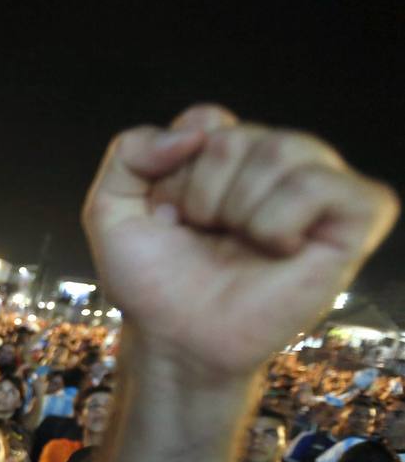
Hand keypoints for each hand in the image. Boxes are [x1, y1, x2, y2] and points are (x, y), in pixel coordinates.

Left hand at [83, 104, 397, 377]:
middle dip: (203, 195)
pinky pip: (326, 186)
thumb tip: (196, 131)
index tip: (170, 217)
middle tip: (205, 236)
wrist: (176, 340)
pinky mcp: (351, 224)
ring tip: (238, 244)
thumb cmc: (153, 282)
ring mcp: (316, 192)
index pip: (205, 121)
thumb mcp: (109, 209)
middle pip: (239, 136)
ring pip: (284, 149)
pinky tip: (277, 248)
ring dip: (240, 209)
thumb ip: (129, 150)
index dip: (175, 174)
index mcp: (228, 156)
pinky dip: (283, 219)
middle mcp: (275, 166)